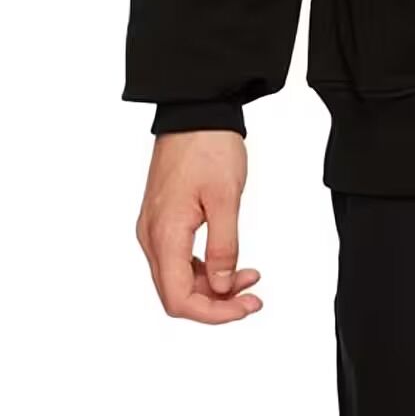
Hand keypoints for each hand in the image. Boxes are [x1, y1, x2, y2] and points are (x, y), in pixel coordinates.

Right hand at [135, 130, 262, 322]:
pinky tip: (229, 263)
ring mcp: (155, 228)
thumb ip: (223, 248)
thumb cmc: (210, 146)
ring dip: (212, 286)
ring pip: (177, 277)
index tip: (246, 307)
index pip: (178, 299)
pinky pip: (178, 258)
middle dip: (216, 303)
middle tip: (253, 298)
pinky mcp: (163, 218)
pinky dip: (204, 267)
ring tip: (250, 276)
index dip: (213, 313)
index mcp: (165, 234)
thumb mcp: (226, 198)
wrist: (195, 110)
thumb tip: (219, 288)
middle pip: (176, 293)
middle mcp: (151, 237)